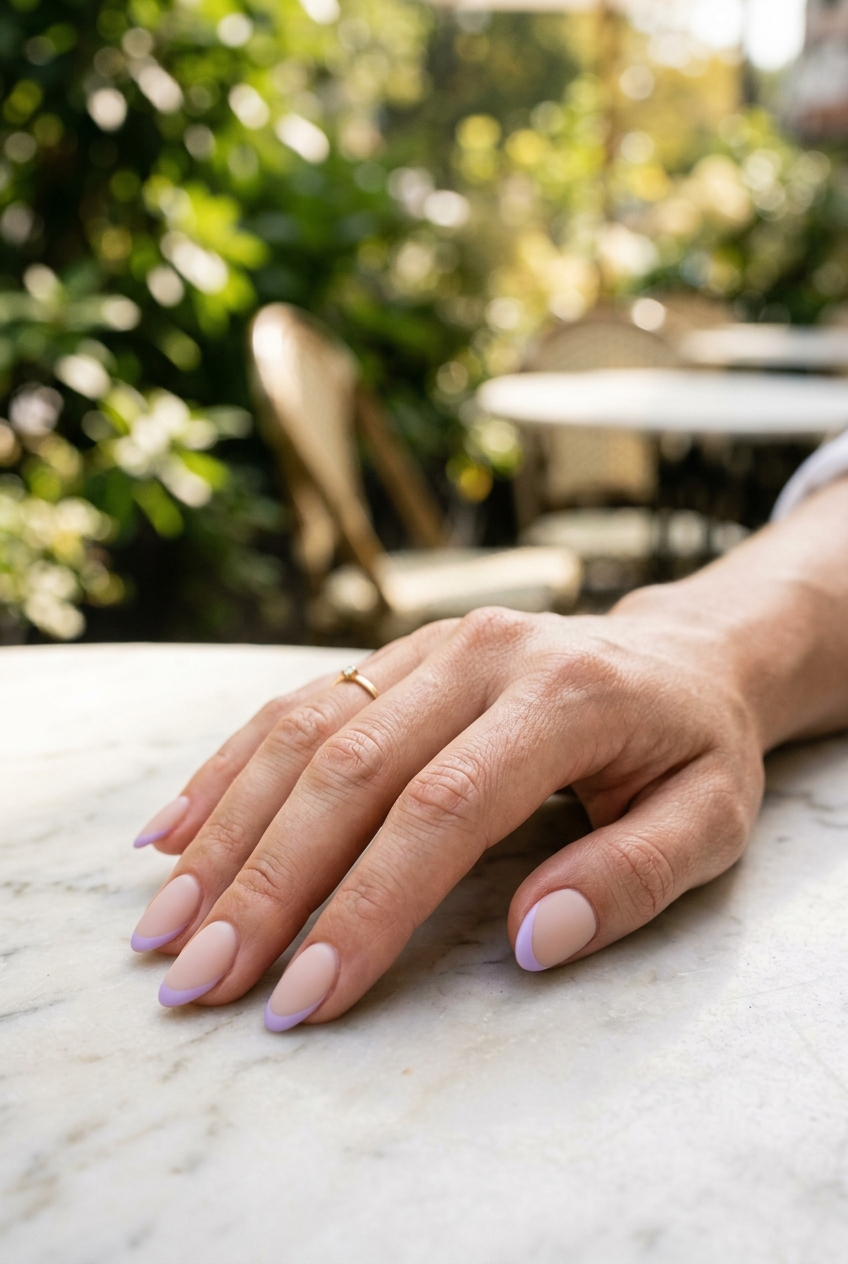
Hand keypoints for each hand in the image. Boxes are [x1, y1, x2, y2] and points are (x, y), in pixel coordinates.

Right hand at [130, 598, 766, 1029]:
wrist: (681, 654)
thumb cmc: (693, 748)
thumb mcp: (709, 817)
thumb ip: (631, 877)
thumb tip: (529, 940)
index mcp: (564, 696)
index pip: (443, 809)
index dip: (366, 905)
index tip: (302, 995)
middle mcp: (480, 655)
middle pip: (349, 771)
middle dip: (266, 883)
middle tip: (199, 978)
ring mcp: (427, 647)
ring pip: (303, 732)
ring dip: (226, 831)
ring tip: (165, 923)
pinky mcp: (394, 657)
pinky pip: (296, 705)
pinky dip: (229, 770)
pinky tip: (173, 831)